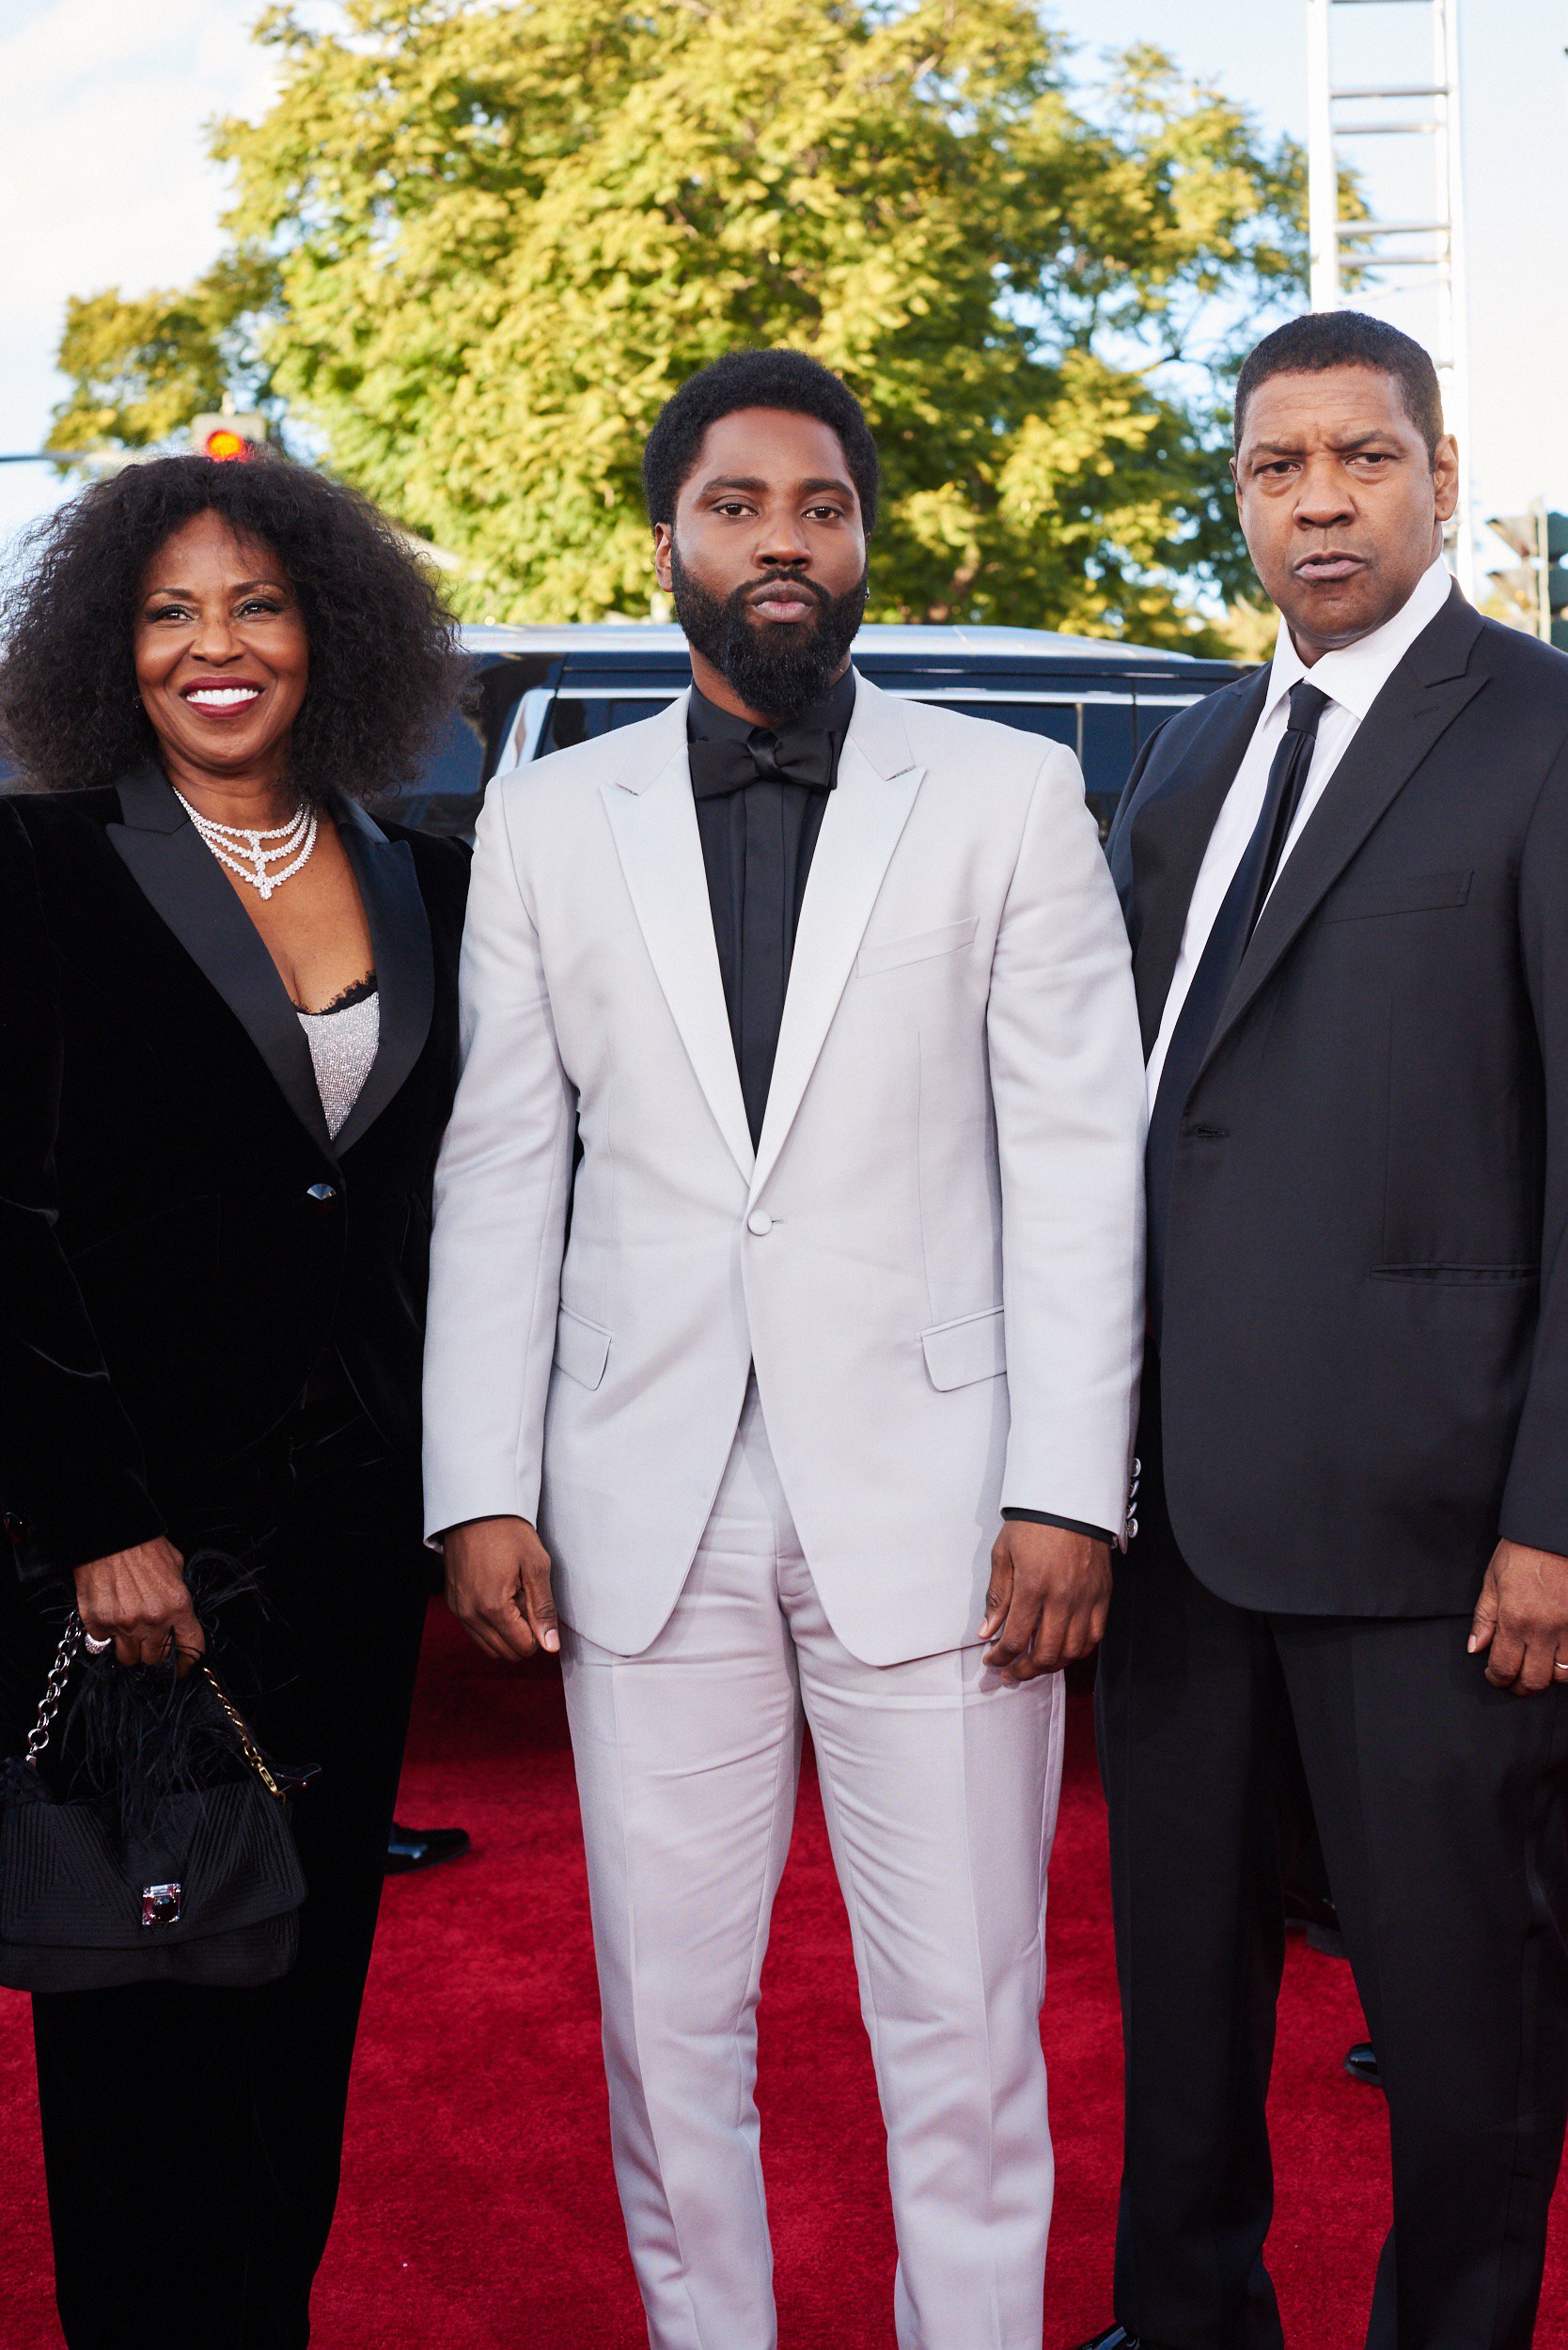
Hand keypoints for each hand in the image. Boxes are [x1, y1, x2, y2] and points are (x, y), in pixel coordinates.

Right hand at [73, 1538, 202, 1671]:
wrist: (108, 1535)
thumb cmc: (141, 1545)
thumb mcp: (174, 1565)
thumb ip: (178, 1592)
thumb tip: (177, 1611)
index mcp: (178, 1605)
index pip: (191, 1646)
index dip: (187, 1662)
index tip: (182, 1667)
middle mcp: (153, 1620)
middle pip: (156, 1658)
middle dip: (153, 1651)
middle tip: (147, 1638)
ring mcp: (124, 1624)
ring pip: (129, 1658)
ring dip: (129, 1648)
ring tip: (127, 1631)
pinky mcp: (98, 1624)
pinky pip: (102, 1642)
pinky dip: (105, 1635)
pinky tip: (108, 1616)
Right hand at [443, 1515, 559, 1662]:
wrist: (476, 1509)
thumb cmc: (508, 1533)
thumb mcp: (536, 1567)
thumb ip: (544, 1610)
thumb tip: (551, 1645)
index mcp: (493, 1607)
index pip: (523, 1647)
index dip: (538, 1632)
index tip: (537, 1603)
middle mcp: (471, 1614)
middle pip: (506, 1652)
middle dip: (522, 1634)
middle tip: (526, 1600)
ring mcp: (459, 1610)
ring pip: (489, 1646)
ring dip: (506, 1632)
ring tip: (513, 1598)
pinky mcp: (453, 1603)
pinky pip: (474, 1631)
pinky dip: (490, 1625)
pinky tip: (499, 1597)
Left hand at [980, 1521, 1111, 1682]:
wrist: (1070, 1503)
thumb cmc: (1033, 1525)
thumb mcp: (1004, 1555)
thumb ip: (997, 1596)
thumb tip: (987, 1631)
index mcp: (1033, 1587)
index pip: (1016, 1639)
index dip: (1001, 1658)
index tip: (992, 1661)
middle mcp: (1062, 1598)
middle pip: (1045, 1654)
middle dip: (1024, 1671)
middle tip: (1011, 1674)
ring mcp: (1086, 1599)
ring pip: (1071, 1651)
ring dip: (1051, 1666)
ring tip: (1035, 1666)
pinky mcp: (1102, 1596)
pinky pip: (1094, 1637)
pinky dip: (1078, 1651)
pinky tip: (1064, 1653)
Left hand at [1468, 1539, 1567, 1693]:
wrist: (1553, 1532)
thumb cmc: (1523, 1551)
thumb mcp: (1493, 1581)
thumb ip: (1484, 1618)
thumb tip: (1475, 1647)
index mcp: (1515, 1619)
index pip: (1503, 1667)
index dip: (1496, 1678)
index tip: (1494, 1676)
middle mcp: (1544, 1629)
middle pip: (1534, 1680)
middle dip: (1521, 1687)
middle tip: (1515, 1681)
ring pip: (1562, 1675)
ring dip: (1548, 1676)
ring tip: (1538, 1668)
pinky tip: (1559, 1658)